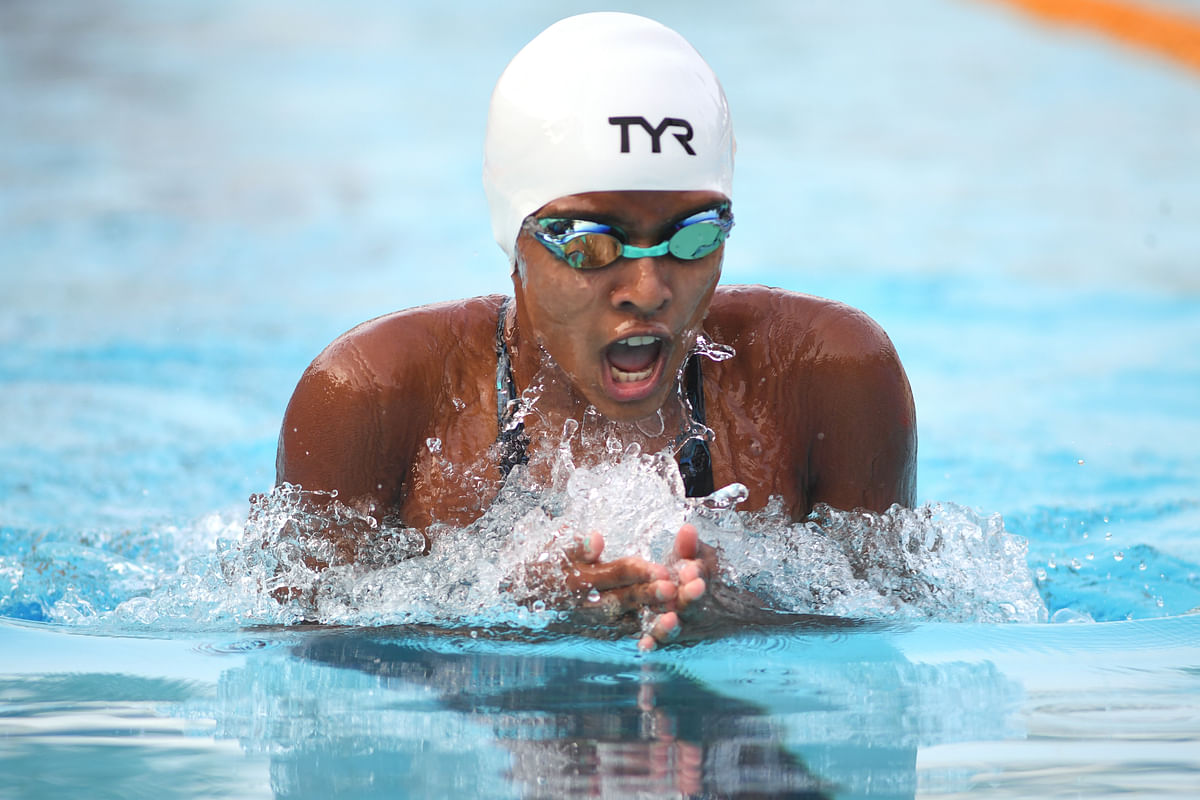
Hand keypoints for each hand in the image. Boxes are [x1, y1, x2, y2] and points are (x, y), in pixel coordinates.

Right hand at [521, 531, 678, 621]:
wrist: (526, 603)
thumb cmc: (545, 568)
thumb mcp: (555, 551)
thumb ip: (579, 546)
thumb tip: (597, 538)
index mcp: (581, 580)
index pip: (615, 574)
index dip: (638, 571)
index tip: (659, 568)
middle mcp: (590, 604)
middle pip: (626, 598)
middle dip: (650, 594)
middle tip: (672, 590)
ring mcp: (596, 622)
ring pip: (630, 619)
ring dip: (652, 616)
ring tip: (674, 612)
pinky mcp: (601, 632)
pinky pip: (626, 633)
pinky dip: (645, 632)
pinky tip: (664, 625)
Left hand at [638, 523, 718, 650]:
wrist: (701, 604)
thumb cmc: (690, 571)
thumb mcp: (692, 556)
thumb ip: (688, 546)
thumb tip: (687, 528)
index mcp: (694, 582)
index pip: (697, 577)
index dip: (696, 573)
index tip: (691, 569)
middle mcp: (689, 606)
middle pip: (689, 603)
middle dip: (691, 596)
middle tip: (692, 587)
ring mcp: (678, 624)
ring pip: (675, 626)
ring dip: (672, 624)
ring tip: (669, 619)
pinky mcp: (661, 638)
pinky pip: (657, 642)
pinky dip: (652, 644)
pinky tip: (644, 646)